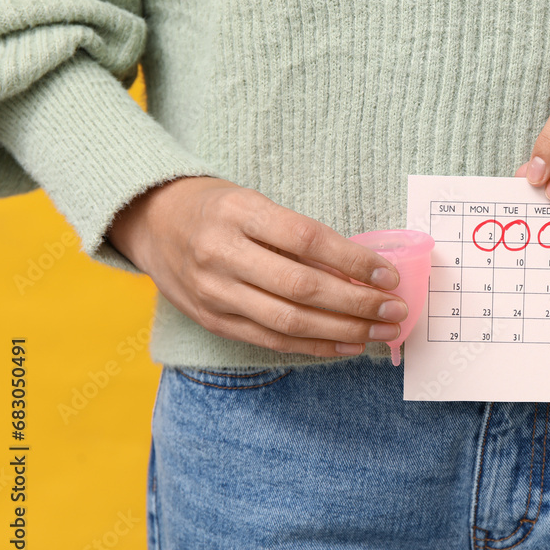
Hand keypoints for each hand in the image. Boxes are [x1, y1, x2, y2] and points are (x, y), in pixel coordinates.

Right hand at [106, 176, 406, 356]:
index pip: (307, 239)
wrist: (152, 221)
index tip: (390, 273)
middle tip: (396, 308)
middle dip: (357, 303)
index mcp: (238, 212)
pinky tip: (348, 345)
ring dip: (344, 330)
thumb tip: (362, 269)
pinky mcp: (212, 320)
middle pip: (302, 287)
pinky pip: (271, 340)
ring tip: (382, 330)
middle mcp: (222, 253)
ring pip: (289, 321)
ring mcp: (214, 291)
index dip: (353, 260)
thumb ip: (301, 235)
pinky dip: (315, 346)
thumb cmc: (218, 207)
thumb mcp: (255, 202)